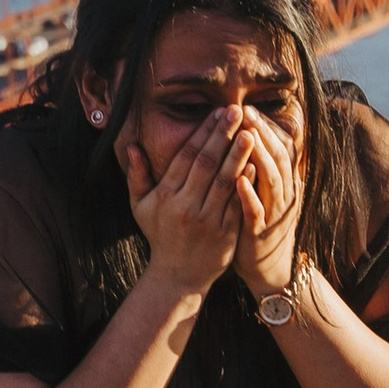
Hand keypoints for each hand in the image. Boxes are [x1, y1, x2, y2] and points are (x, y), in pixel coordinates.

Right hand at [121, 112, 243, 302]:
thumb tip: (132, 146)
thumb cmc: (160, 236)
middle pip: (207, 164)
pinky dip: (246, 184)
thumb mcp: (140, 207)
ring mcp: (207, 221)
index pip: (187, 157)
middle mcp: (186, 206)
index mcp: (166, 196)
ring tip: (250, 132)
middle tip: (236, 111)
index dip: (202, 133)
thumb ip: (137, 176)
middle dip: (222, 135)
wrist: (177, 276)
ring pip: (224, 182)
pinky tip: (256, 164)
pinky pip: (237, 204)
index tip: (216, 113)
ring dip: (238, 155)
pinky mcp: (225, 234)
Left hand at [231, 106, 304, 297]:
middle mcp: (285, 195)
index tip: (247, 108)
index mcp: (285, 183)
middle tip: (245, 112)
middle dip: (263, 133)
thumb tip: (252, 136)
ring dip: (259, 156)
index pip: (280, 147)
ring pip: (272, 180)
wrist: (269, 269)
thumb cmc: (261, 225)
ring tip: (245, 136)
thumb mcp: (266, 193)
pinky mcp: (261, 232)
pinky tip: (239, 179)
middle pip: (278, 157)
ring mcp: (275, 213)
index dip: (266, 127)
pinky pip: (258, 211)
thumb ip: (263, 167)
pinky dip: (250, 194)